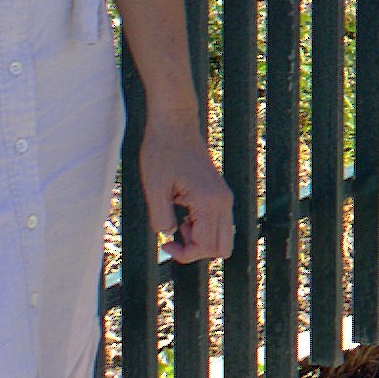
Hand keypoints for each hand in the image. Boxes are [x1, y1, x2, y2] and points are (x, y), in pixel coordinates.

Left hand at [141, 121, 234, 265]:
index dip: (185, 254)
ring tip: (177, 220)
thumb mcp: (154, 188)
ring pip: (223, 237)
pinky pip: (218, 222)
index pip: (207, 247)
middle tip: (173, 238)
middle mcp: (223, 201)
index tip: (165, 244)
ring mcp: (224, 197)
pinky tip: (182, 211)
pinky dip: (202, 227)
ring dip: (200, 239)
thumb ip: (162, 219)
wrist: (174, 123)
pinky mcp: (219, 192)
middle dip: (197, 251)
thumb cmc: (162, 151)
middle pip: (223, 248)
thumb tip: (169, 234)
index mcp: (209, 202)